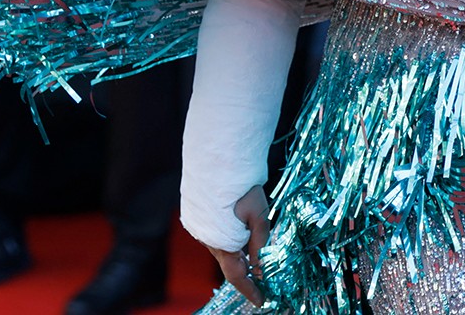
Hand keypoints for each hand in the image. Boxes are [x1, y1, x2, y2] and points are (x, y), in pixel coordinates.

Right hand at [205, 185, 270, 306]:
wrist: (220, 164)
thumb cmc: (242, 187)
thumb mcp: (259, 213)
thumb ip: (260, 241)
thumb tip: (261, 265)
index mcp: (223, 243)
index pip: (237, 275)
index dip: (250, 289)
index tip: (262, 300)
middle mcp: (210, 241)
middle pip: (230, 265)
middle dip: (246, 275)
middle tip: (263, 283)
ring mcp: (203, 232)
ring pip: (225, 251)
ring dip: (240, 258)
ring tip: (256, 262)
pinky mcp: (201, 221)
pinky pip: (218, 240)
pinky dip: (232, 245)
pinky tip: (243, 241)